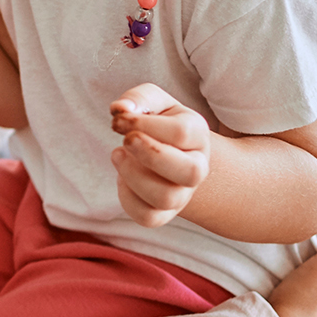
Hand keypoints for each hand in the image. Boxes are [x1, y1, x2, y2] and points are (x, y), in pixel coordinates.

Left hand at [109, 83, 210, 227]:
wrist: (166, 151)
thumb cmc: (158, 122)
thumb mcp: (153, 102)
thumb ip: (138, 99)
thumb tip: (120, 109)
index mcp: (198, 135)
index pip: (181, 132)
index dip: (143, 124)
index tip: (118, 119)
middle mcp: (198, 167)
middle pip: (191, 172)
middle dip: (150, 154)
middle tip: (125, 140)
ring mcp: (183, 194)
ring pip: (166, 198)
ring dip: (134, 176)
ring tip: (118, 155)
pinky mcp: (164, 213)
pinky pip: (148, 217)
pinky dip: (127, 197)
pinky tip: (122, 177)